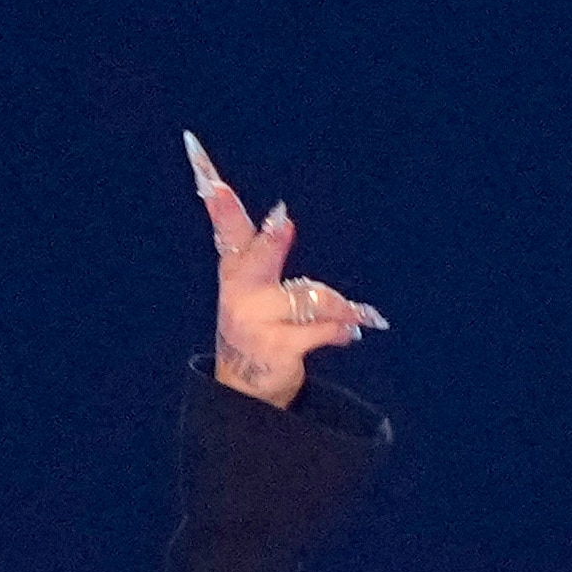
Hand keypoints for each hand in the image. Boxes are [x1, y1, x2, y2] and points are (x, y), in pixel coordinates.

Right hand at [183, 132, 388, 409]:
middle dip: (272, 242)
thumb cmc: (255, 326)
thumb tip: (282, 217)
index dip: (219, 203)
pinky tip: (352, 333)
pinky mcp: (280, 348)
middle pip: (262, 257)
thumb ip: (262, 250)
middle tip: (283, 222)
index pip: (227, 228)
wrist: (247, 391)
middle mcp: (242, 293)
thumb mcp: (249, 286)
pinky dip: (342, 330)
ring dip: (340, 306)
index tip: (211, 179)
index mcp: (234, 269)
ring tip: (361, 314)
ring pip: (310, 297)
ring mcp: (259, 322)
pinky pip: (322, 330)